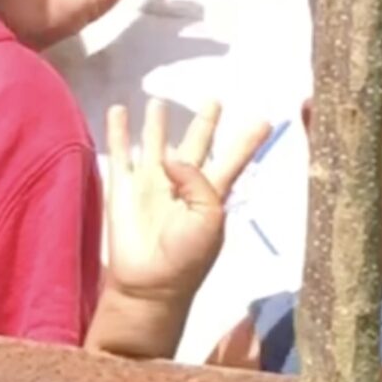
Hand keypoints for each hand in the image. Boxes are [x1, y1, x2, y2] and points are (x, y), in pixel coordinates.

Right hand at [102, 99, 271, 301]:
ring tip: (157, 100)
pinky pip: (120, 152)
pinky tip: (117, 110)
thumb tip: (168, 156)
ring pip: (156, 143)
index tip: (265, 120)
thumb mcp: (209, 217)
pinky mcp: (123, 188)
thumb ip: (196, 180)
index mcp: (210, 194)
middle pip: (197, 145)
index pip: (233, 160)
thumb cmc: (187, 255)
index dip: (247, 141)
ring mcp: (151, 184)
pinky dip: (117, 131)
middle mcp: (182, 184)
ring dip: (157, 123)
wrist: (150, 284)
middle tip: (213, 98)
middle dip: (204, 123)